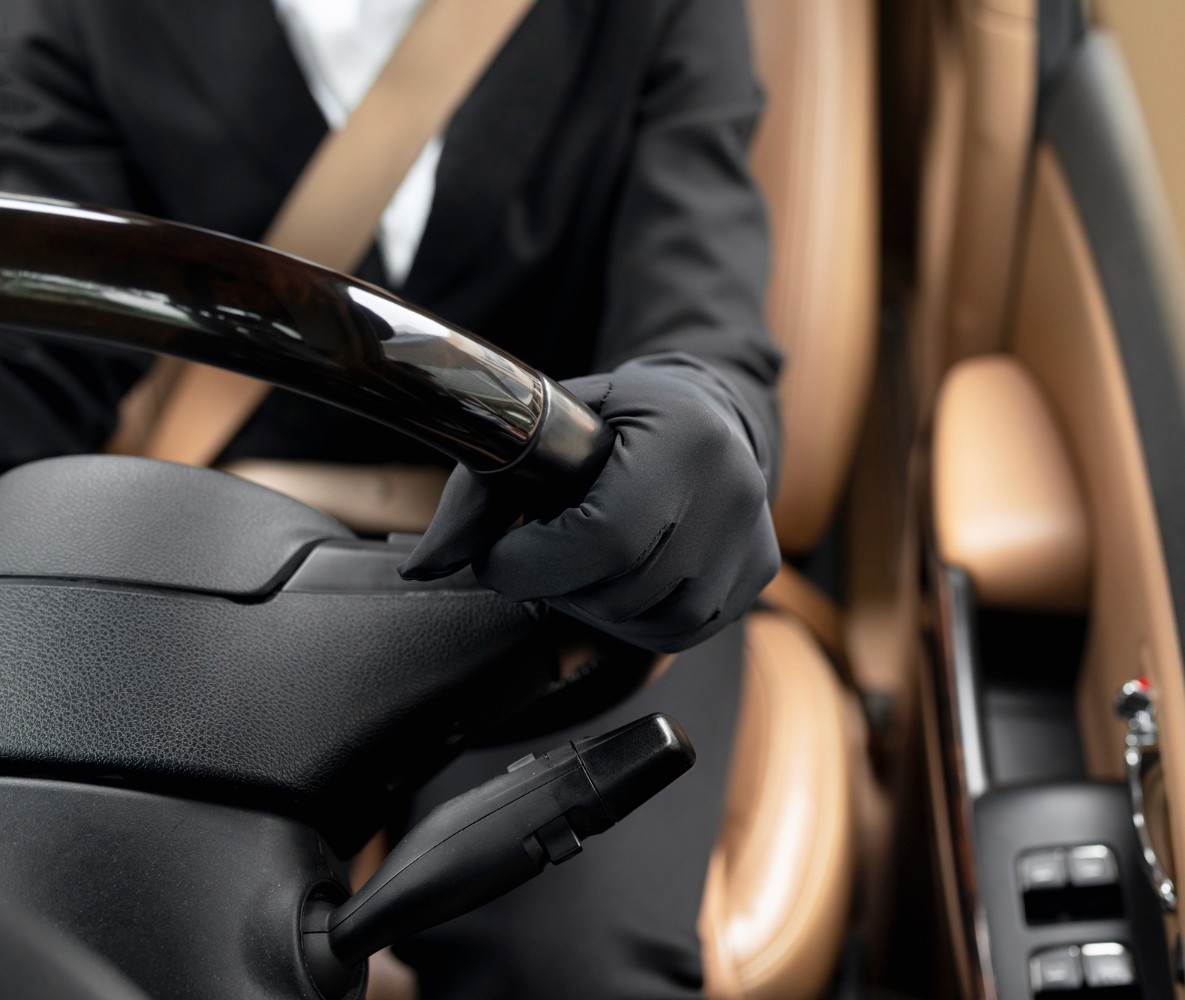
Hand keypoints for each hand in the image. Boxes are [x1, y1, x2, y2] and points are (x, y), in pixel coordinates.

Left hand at [401, 363, 778, 651]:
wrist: (707, 413)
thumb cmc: (617, 419)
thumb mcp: (548, 427)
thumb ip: (480, 493)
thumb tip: (424, 566)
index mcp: (685, 439)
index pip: (606, 537)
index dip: (536, 561)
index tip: (501, 557)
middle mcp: (735, 492)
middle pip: (623, 587)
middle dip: (558, 585)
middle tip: (536, 557)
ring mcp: (753, 539)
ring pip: (650, 620)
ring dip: (594, 605)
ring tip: (580, 563)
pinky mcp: (757, 575)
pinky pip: (678, 631)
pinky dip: (632, 620)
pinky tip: (617, 580)